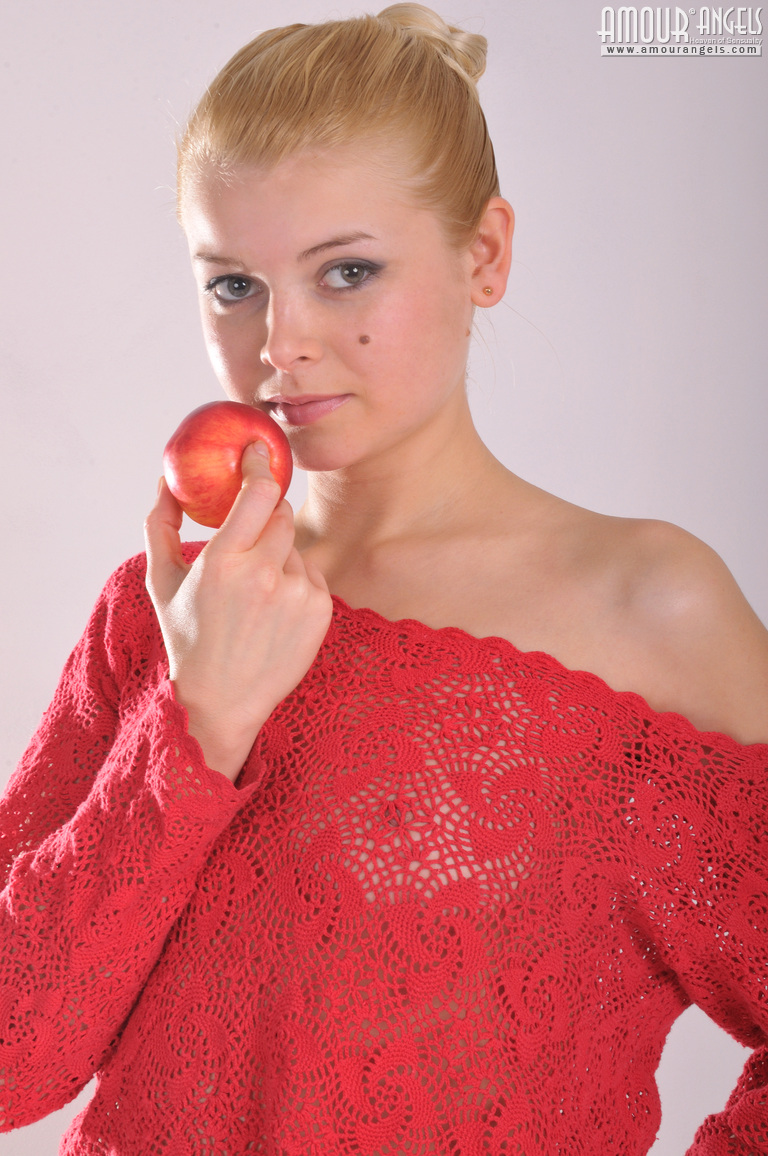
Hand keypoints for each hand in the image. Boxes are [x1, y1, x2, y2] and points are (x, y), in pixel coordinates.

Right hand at [144, 442, 331, 781]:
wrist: (222, 703)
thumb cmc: (187, 638)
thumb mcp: (161, 582)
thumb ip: (160, 524)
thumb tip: (165, 480)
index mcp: (222, 563)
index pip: (258, 493)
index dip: (260, 466)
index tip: (258, 451)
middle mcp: (264, 576)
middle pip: (282, 513)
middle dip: (267, 514)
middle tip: (251, 535)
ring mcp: (298, 594)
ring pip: (296, 545)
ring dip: (279, 555)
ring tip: (255, 595)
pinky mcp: (321, 611)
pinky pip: (312, 574)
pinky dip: (296, 581)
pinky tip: (274, 610)